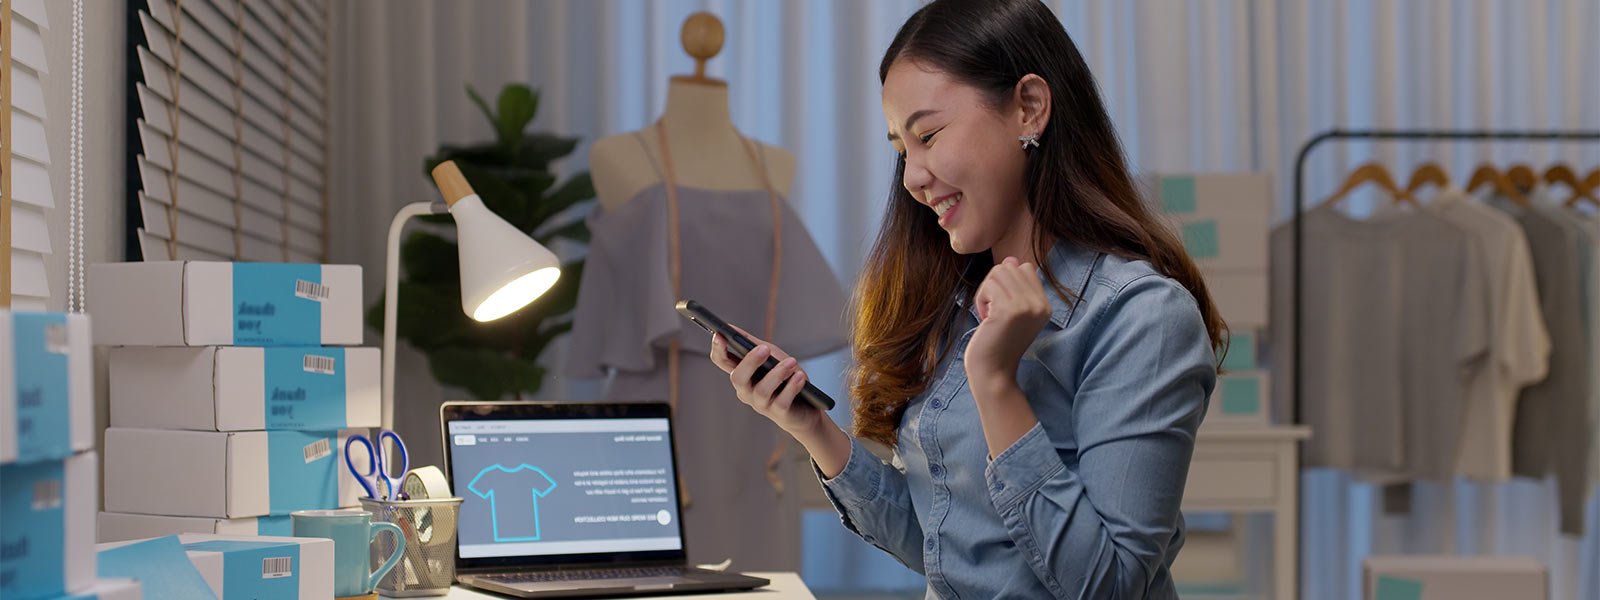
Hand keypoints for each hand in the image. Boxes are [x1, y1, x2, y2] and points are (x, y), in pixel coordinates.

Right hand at [708, 325, 827, 438]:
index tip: (720, 334)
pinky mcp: (779, 413)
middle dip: (750, 362)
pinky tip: (799, 376)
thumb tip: (731, 327)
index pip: (722, 361)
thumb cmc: (786, 377)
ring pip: (762, 390)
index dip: (718, 349)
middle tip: (765, 348)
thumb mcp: (771, 356)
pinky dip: (791, 387)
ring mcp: (761, 404)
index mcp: (742, 374)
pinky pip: (781, 401)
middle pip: (738, 377)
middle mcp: (746, 391)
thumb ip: (752, 344)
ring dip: (778, 373)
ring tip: (791, 362)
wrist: (808, 405)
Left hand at [965, 256, 1051, 393]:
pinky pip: (988, 285)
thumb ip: (1014, 287)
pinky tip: (986, 320)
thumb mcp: (1012, 313)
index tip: (1001, 307)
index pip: (1024, 268)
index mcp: (1045, 305)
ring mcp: (1026, 306)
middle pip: (1009, 266)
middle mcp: (1040, 305)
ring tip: (990, 315)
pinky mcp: (1009, 310)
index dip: (1006, 282)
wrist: (993, 373)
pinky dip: (980, 300)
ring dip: (986, 292)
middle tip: (993, 312)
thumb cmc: (997, 343)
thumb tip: (1011, 259)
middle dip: (993, 285)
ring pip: (998, 272)